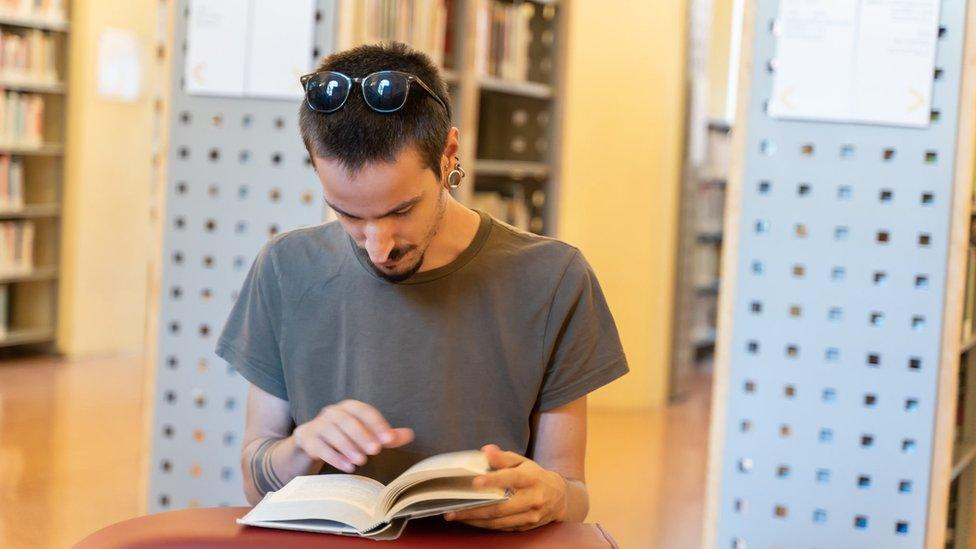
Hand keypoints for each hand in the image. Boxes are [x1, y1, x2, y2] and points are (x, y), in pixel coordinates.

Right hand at [292, 399, 413, 472]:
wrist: (310, 443)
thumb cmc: (345, 437)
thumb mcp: (366, 435)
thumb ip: (386, 436)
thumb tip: (410, 434)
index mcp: (349, 407)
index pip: (365, 411)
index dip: (377, 424)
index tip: (389, 439)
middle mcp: (332, 412)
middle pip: (348, 421)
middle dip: (363, 436)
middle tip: (376, 450)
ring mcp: (318, 424)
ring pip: (333, 433)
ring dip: (349, 447)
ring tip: (361, 461)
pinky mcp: (307, 439)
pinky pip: (320, 447)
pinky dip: (334, 457)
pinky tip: (347, 467)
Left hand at [444, 444, 567, 531]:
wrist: (560, 498)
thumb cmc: (536, 476)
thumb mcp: (523, 462)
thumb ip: (503, 458)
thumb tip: (486, 451)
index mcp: (531, 478)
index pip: (511, 478)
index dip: (494, 480)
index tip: (476, 482)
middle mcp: (533, 498)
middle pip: (501, 507)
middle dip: (475, 509)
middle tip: (453, 509)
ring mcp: (530, 516)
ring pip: (499, 521)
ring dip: (475, 520)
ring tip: (455, 516)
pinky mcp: (526, 527)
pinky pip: (502, 528)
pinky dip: (485, 525)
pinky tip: (471, 520)